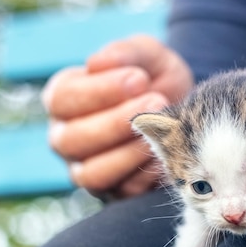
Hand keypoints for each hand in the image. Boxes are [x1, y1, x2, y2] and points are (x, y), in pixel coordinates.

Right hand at [43, 35, 193, 197]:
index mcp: (63, 99)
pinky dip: (145, 175)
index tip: (139, 78)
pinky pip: (124, 192)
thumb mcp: (148, 57)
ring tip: (162, 130)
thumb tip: (96, 63)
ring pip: (92, 174)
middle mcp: (65, 137)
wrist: (183, 112)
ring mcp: (86, 170)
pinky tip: (167, 154)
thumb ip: (127, 53)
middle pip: (71, 139)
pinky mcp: (114, 193)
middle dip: (115, 122)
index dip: (99, 90)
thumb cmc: (155, 81)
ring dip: (128, 153)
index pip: (62, 99)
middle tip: (156, 103)